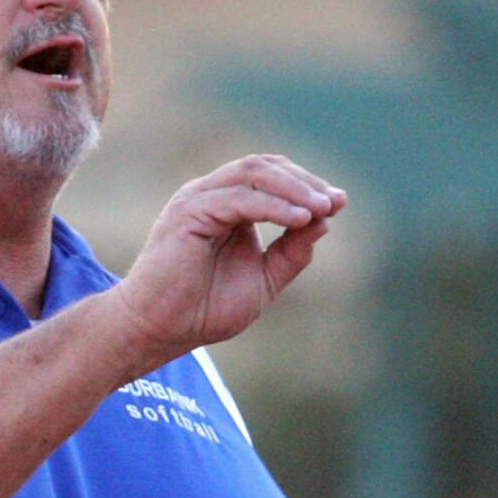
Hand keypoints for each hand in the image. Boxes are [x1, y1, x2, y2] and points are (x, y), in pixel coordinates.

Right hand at [112, 154, 346, 363]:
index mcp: (225, 206)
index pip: (270, 176)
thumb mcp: (263, 280)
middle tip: (334, 203)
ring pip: (253, 173)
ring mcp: (196, 200)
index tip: (339, 203)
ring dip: (293, 188)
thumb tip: (324, 221)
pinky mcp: (188, 214)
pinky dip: (273, 206)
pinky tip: (298, 220)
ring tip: (321, 209)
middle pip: (264, 166)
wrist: (158, 331)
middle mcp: (209, 195)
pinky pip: (238, 199)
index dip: (307, 185)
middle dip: (305, 182)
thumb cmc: (202, 310)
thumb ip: (290, 252)